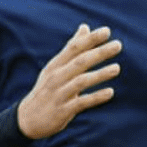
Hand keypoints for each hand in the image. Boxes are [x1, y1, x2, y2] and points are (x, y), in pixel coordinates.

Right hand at [17, 25, 122, 139]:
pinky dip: (96, 97)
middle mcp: (56, 77)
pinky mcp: (63, 110)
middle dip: (99, 53)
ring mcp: (59, 94)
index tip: (106, 31)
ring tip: (117, 68)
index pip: (73, 48)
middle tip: (118, 45)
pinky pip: (81, 102)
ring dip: (99, 74)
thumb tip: (85, 27)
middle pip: (79, 62)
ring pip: (81, 81)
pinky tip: (110, 92)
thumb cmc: (47, 90)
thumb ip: (72, 48)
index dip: (90, 39)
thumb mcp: (55, 67)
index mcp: (55, 65)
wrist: (28, 119)